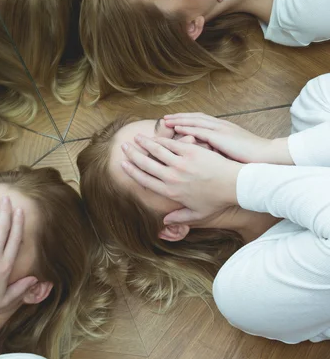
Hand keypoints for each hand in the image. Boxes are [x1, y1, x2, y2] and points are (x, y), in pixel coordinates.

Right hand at [120, 135, 242, 224]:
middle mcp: (172, 177)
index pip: (145, 180)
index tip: (123, 164)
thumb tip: (165, 222)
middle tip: (124, 147)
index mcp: (171, 192)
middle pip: (146, 163)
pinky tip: (155, 135)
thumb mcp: (197, 214)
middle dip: (132, 154)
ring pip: (156, 151)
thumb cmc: (217, 201)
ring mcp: (181, 163)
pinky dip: (161, 139)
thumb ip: (179, 218)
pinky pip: (171, 143)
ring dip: (144, 143)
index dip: (132, 171)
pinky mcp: (191, 151)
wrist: (234, 185)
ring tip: (136, 137)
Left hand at [163, 113, 292, 164]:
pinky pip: (199, 130)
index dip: (186, 119)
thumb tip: (207, 156)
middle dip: (179, 117)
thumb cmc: (251, 159)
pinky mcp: (221, 137)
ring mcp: (220, 130)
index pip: (200, 120)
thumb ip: (219, 150)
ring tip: (165, 121)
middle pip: (195, 117)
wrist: (267, 157)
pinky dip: (187, 128)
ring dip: (179, 120)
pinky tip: (176, 129)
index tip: (173, 121)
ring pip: (195, 121)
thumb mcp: (232, 152)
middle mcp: (220, 126)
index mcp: (223, 128)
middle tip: (165, 118)